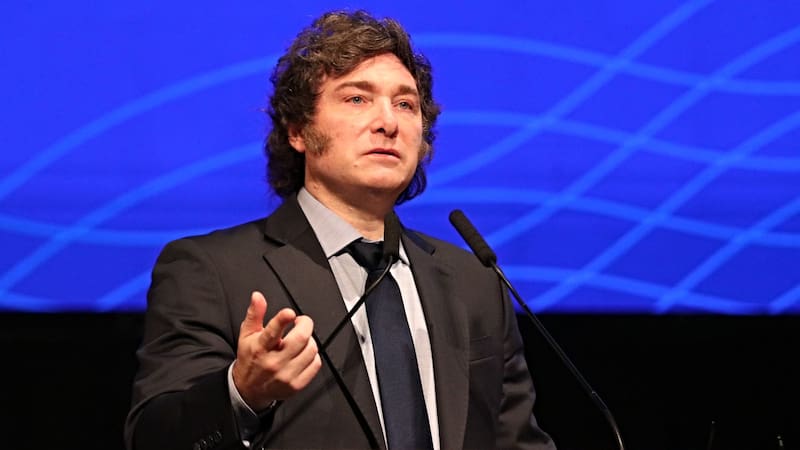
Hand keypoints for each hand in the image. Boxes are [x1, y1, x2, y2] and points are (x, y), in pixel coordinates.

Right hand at [232, 291, 321, 410]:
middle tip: (301, 323)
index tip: (289, 313)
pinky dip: (313, 356)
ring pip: (311, 350)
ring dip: (309, 340)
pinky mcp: (296, 385)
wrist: (248, 389)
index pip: (272, 332)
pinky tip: (304, 354)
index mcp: (260, 347)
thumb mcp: (247, 334)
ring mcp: (286, 375)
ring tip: (301, 340)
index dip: (282, 320)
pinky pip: (315, 365)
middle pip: (300, 339)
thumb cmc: (250, 358)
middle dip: (305, 324)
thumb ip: (255, 314)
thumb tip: (258, 296)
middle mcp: (273, 362)